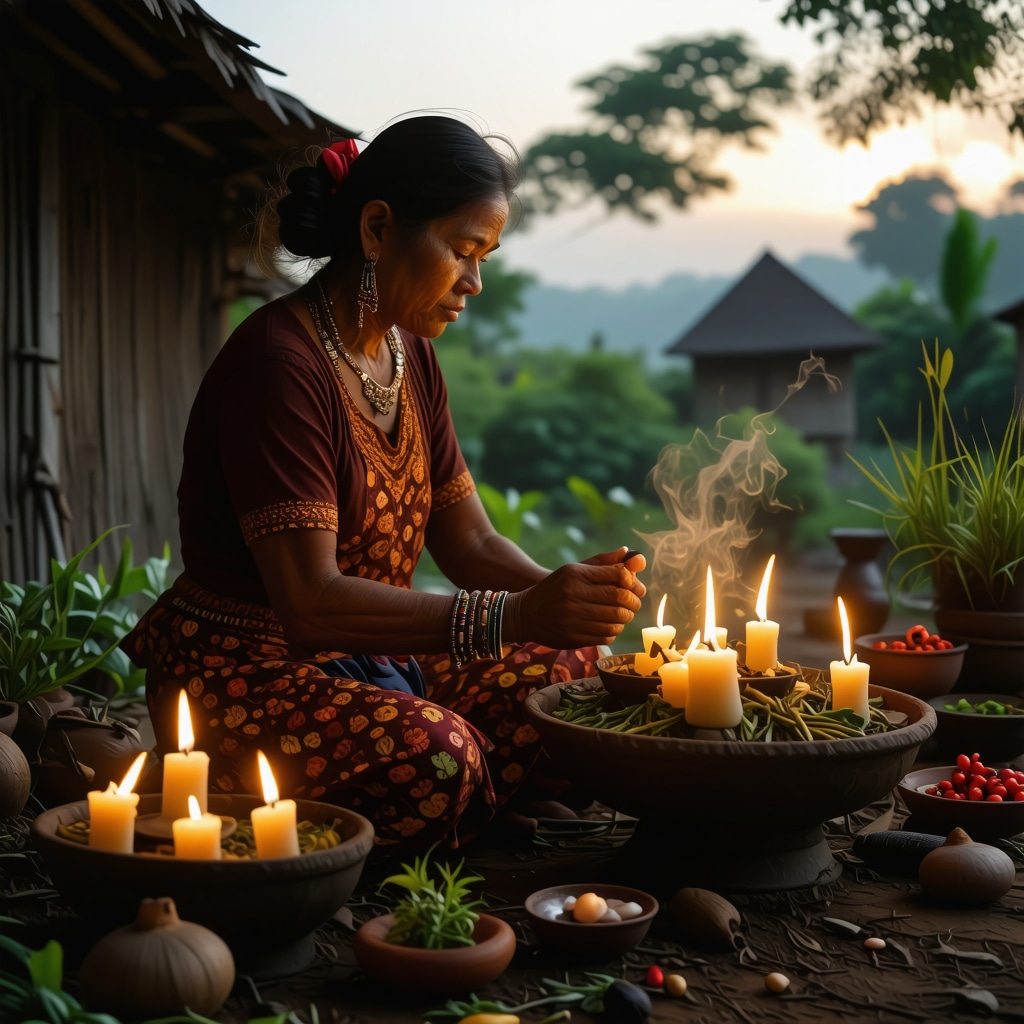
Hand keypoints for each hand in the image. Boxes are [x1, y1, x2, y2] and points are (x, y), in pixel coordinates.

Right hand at [505, 547, 646, 647]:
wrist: (525, 613)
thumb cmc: (556, 588)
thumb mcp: (575, 570)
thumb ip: (605, 562)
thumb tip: (635, 555)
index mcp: (576, 574)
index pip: (618, 576)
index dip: (633, 582)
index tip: (635, 586)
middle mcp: (574, 595)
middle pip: (620, 599)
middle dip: (633, 602)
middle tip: (633, 603)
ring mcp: (573, 617)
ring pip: (616, 620)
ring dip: (625, 618)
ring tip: (622, 615)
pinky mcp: (573, 636)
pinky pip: (606, 636)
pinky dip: (614, 631)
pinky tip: (609, 626)